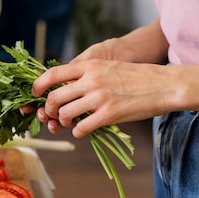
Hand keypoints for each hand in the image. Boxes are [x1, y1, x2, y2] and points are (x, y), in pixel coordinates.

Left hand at [32, 59, 170, 137]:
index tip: (35, 94)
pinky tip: (83, 130)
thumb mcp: (108, 67)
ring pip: (65, 114)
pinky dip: (78, 132)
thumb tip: (65, 87)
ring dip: (63, 122)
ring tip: (70, 122)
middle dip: (49, 109)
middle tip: (54, 114)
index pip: (52, 74)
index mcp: (89, 66)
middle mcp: (91, 80)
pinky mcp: (109, 115)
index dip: (37, 86)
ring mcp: (99, 98)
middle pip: (54, 97)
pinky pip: (81, 128)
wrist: (163, 85)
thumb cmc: (137, 77)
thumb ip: (87, 75)